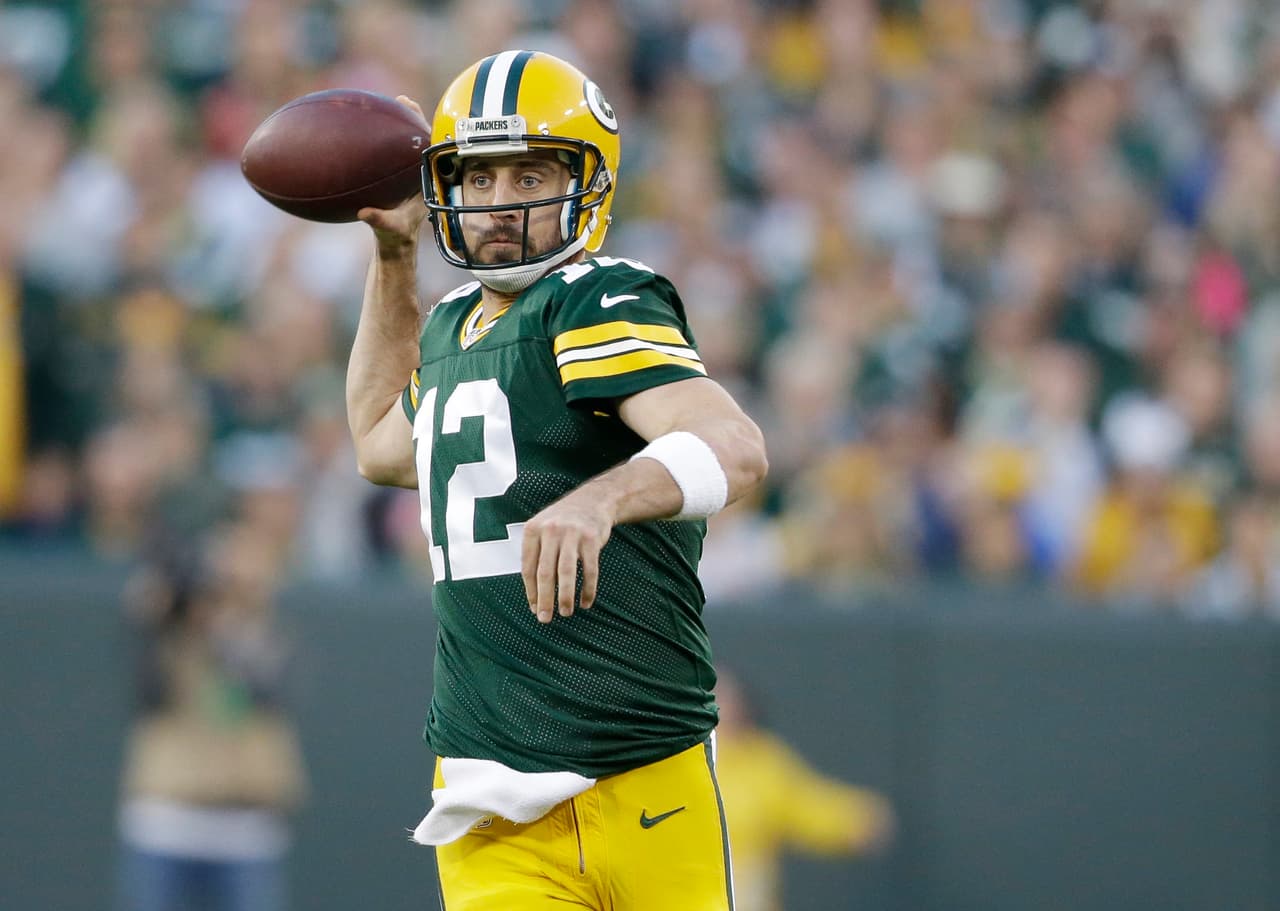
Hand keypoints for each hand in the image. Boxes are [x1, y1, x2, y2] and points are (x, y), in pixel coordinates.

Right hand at [357, 95, 429, 249]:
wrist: (395, 243)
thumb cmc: (396, 235)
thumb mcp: (389, 229)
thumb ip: (379, 221)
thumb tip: (365, 213)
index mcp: (425, 181)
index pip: (431, 152)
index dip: (427, 132)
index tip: (420, 116)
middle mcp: (420, 173)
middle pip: (421, 141)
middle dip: (415, 119)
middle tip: (403, 100)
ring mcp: (410, 174)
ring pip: (409, 144)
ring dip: (402, 124)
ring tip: (393, 102)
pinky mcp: (399, 177)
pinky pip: (393, 152)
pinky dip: (385, 139)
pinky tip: (368, 128)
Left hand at [521, 489, 614, 622]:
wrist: (594, 499)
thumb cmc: (564, 521)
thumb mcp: (543, 528)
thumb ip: (536, 554)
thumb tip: (534, 594)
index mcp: (533, 530)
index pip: (528, 567)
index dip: (531, 591)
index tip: (534, 609)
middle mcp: (550, 531)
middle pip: (545, 573)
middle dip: (544, 599)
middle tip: (545, 618)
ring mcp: (572, 534)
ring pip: (566, 573)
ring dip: (565, 596)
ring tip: (565, 613)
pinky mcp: (591, 539)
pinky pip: (589, 570)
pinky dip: (588, 589)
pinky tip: (586, 602)